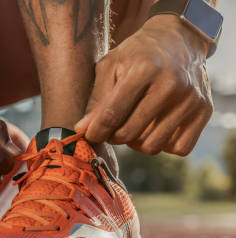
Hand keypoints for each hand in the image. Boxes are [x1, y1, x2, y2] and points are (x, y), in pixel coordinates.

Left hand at [75, 15, 213, 155]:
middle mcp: (171, 85)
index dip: (96, 131)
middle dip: (114, 136)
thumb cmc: (137, 55)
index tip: (90, 134)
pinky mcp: (204, 111)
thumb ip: (96, 99)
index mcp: (144, 70)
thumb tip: (82, 129)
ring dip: (137, 142)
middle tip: (112, 127)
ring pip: (152, 146)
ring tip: (134, 124)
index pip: (112, 114)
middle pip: (130, 134)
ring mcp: (191, 99)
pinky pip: (178, 148)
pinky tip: (156, 128)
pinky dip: (164, 144)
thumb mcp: (110, 66)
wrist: (180, 40)